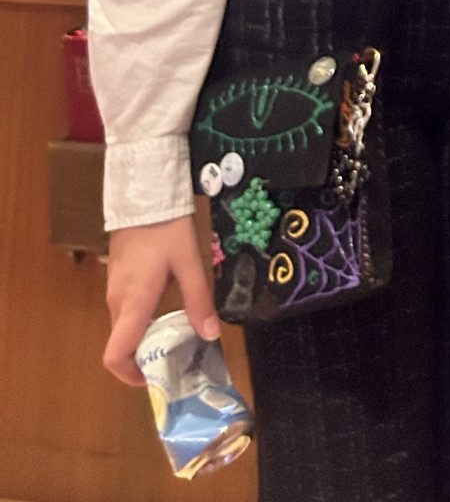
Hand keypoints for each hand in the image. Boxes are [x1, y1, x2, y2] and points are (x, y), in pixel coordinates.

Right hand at [103, 216, 217, 384]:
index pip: (115, 354)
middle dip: (146, 358)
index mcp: (133, 304)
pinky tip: (168, 309)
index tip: (156, 378)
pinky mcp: (118, 279)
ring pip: (125, 328)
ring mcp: (114, 290)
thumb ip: (199, 300)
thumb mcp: (190, 262)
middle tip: (179, 357)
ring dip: (146, 339)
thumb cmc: (166, 229)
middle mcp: (117, 303)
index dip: (130, 375)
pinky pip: (126, 311)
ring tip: (179, 335)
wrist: (145, 196)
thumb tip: (211, 336)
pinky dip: (143, 321)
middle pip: (122, 345)